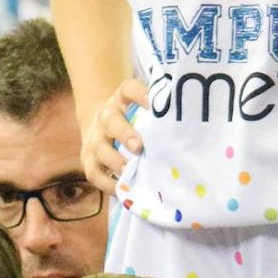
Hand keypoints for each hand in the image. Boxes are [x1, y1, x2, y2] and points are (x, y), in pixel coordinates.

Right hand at [81, 78, 147, 192]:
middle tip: (138, 147)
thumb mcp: (141, 108)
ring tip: (129, 171)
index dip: (140, 94)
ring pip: (99, 148)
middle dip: (124, 133)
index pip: (129, 89)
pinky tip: (122, 189)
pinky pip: (94, 173)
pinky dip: (106, 183)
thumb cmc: (131, 119)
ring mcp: (94, 138)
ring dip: (114, 161)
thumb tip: (190, 125)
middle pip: (111, 120)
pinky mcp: (88, 159)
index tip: (153, 103)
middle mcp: (105, 116)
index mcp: (121, 99)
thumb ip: (158, 113)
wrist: (98, 124)